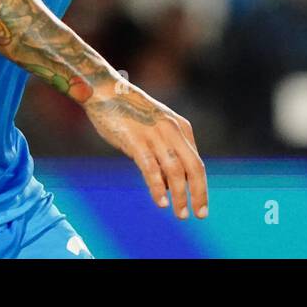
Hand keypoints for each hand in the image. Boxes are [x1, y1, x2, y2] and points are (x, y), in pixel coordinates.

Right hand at [82, 75, 207, 219]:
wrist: (105, 91)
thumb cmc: (129, 112)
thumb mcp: (156, 126)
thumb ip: (167, 149)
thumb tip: (173, 183)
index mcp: (180, 127)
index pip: (197, 162)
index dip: (201, 187)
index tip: (201, 206)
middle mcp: (171, 130)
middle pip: (193, 167)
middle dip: (198, 194)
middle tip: (199, 215)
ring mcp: (154, 134)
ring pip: (175, 170)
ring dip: (180, 195)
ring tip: (180, 214)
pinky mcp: (135, 140)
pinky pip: (151, 168)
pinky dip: (158, 187)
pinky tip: (161, 202)